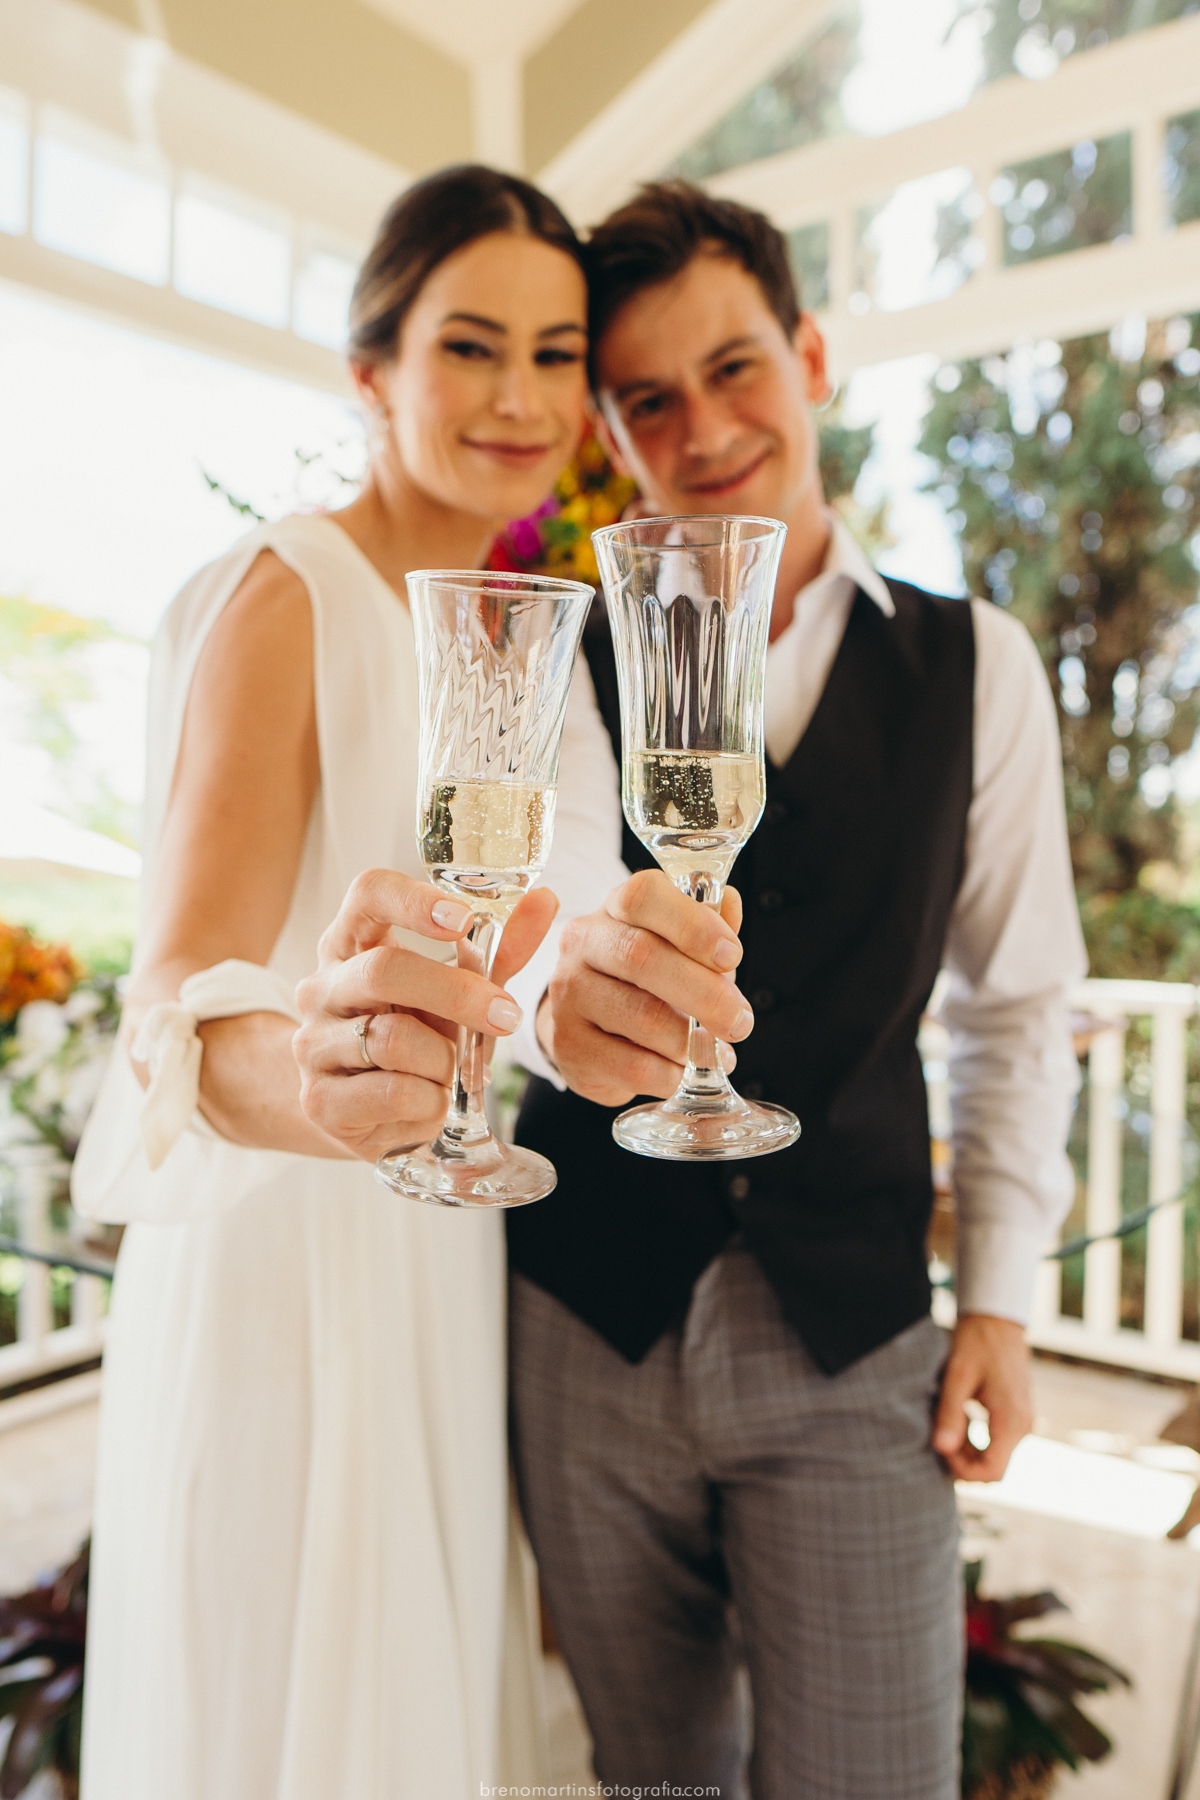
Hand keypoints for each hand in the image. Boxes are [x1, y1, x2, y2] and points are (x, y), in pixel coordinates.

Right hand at [294, 869, 557, 1159]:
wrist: (367, 1113)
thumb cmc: (416, 1035)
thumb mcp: (457, 991)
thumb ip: (497, 951)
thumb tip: (546, 900)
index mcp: (352, 943)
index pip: (368, 894)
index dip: (413, 900)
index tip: (462, 919)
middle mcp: (322, 987)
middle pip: (384, 970)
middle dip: (456, 994)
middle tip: (504, 1014)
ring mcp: (314, 1044)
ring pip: (392, 1039)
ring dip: (443, 1059)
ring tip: (452, 1070)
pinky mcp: (320, 1100)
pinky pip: (393, 1092)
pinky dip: (431, 1099)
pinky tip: (433, 1100)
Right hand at [539, 868, 752, 1106]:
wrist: (591, 1029)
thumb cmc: (646, 980)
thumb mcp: (678, 946)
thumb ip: (707, 924)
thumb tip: (729, 902)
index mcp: (615, 908)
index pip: (644, 896)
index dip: (693, 925)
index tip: (732, 956)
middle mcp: (582, 943)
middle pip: (642, 957)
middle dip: (705, 994)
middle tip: (739, 1023)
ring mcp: (568, 995)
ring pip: (641, 1017)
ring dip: (690, 1042)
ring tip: (712, 1051)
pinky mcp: (568, 1045)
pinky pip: (632, 1066)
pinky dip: (670, 1074)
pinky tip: (681, 1071)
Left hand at [933, 1313, 1032, 1481]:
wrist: (997, 1320)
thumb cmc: (977, 1342)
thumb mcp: (957, 1375)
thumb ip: (950, 1412)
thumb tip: (941, 1448)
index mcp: (1011, 1421)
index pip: (992, 1472)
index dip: (962, 1470)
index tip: (941, 1446)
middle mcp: (1023, 1427)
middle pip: (994, 1470)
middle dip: (963, 1464)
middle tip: (938, 1438)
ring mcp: (1022, 1423)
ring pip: (996, 1458)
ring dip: (969, 1454)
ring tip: (945, 1428)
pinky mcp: (1016, 1416)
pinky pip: (998, 1444)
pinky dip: (977, 1442)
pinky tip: (958, 1423)